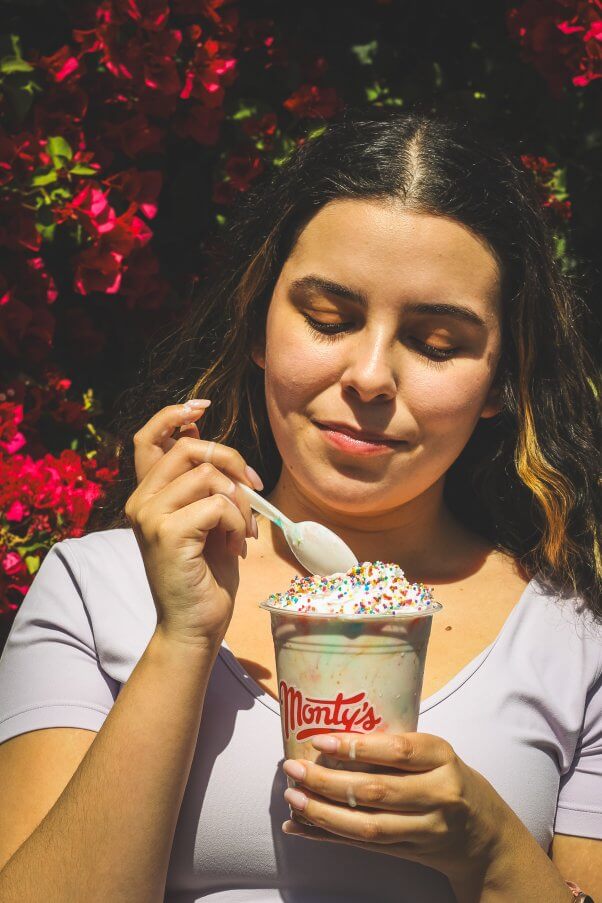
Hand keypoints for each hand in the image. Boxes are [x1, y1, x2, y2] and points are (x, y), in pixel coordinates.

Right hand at [125, 400, 263, 647]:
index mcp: (147, 494)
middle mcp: (140, 501)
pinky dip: (238, 523)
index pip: (148, 437)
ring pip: (209, 476)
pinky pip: (217, 505)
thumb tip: (202, 430)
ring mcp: (149, 516)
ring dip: (241, 502)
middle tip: (254, 487)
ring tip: (244, 530)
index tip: (202, 406)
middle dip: (232, 460)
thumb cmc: (205, 574)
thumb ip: (202, 482)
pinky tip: (236, 546)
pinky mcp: (167, 534)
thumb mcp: (206, 518)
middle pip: (190, 448)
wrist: (194, 626)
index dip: (173, 414)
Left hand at [281, 731, 509, 890]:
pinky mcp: (411, 853)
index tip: (320, 741)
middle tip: (293, 768)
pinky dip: (327, 836)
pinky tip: (299, 826)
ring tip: (292, 798)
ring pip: (367, 825)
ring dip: (322, 813)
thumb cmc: (449, 779)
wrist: (486, 836)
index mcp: (443, 758)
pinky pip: (363, 845)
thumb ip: (396, 747)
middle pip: (376, 791)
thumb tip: (331, 736)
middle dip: (327, 781)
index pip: (397, 751)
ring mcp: (426, 829)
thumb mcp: (435, 754)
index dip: (356, 746)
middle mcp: (438, 795)